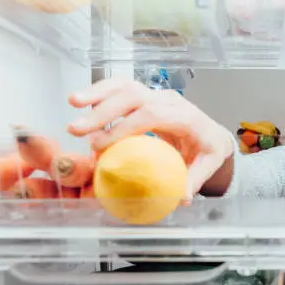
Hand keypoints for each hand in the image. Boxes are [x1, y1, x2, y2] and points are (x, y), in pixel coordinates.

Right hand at [67, 78, 234, 199]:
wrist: (212, 133)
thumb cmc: (208, 149)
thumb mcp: (208, 164)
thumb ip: (194, 180)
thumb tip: (181, 198)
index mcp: (185, 116)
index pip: (151, 115)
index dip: (124, 127)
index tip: (100, 144)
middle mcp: (169, 100)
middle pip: (133, 97)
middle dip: (102, 111)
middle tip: (77, 129)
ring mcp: (156, 95)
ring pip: (124, 86)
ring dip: (97, 93)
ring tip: (72, 102)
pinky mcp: (145, 95)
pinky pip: (121, 88)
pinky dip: (100, 92)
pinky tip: (80, 101)